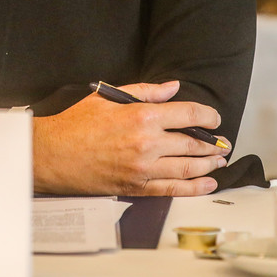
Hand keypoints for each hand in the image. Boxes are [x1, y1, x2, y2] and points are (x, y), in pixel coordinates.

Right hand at [32, 80, 229, 195]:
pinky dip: (194, 188)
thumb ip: (145, 91)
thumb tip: (172, 88)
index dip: (208, 117)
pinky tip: (207, 184)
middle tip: (223, 143)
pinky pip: (172, 189)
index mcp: (141, 116)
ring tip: (220, 161)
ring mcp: (143, 168)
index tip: (214, 119)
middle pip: (193, 143)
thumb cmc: (76, 124)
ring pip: (188, 168)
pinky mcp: (136, 187)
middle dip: (213, 143)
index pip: (188, 114)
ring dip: (209, 165)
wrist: (52, 155)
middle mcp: (147, 143)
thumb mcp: (108, 97)